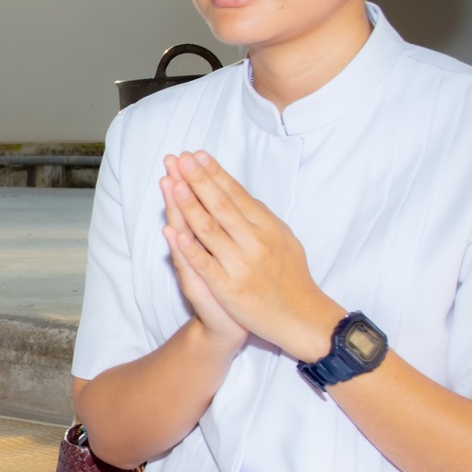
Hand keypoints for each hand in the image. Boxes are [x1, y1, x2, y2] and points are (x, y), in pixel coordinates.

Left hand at [162, 151, 343, 361]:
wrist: (299, 316)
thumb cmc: (290, 275)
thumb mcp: (283, 238)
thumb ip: (261, 217)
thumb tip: (241, 194)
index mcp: (267, 226)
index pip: (236, 194)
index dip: (214, 173)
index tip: (196, 155)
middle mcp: (254, 241)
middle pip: (220, 205)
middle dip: (197, 180)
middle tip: (178, 159)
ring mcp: (240, 264)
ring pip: (209, 230)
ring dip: (188, 206)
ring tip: (172, 184)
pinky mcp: (229, 287)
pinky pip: (205, 264)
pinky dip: (188, 248)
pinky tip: (172, 233)